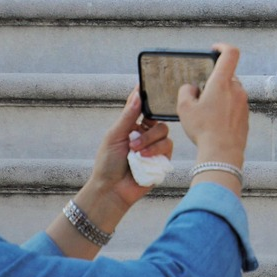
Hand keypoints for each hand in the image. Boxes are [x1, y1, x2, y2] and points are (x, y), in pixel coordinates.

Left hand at [88, 89, 173, 212]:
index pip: (143, 107)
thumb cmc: (108, 163)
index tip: (151, 88)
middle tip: (132, 144)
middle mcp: (146, 135)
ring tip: (137, 154)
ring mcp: (155, 147)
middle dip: (147, 132)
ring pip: (165, 134)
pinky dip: (155, 152)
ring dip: (150, 143)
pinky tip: (143, 161)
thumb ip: (128, 115)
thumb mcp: (114, 135)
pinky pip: (168, 148)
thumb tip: (138, 94)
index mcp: (133, 126)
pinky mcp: (162, 160)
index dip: (147, 99)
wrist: (112, 189)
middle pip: (159, 121)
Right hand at [177, 44, 248, 173]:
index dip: (222, 47)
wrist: (222, 153)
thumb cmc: (204, 130)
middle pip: (227, 76)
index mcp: (222, 82)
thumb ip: (186, 91)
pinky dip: (225, 109)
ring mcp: (243, 103)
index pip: (230, 53)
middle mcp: (236, 89)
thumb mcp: (184, 108)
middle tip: (201, 95)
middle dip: (214, 81)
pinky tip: (215, 123)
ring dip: (220, 96)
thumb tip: (192, 88)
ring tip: (207, 113)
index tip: (214, 49)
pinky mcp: (246, 116)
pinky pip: (235, 106)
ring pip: (231, 92)